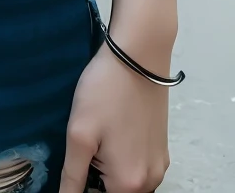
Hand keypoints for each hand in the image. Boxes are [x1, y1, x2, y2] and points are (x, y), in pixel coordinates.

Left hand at [59, 43, 170, 192]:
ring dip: (110, 169)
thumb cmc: (105, 91)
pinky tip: (115, 130)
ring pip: (126, 181)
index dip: (82, 184)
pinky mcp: (162, 148)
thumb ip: (72, 177)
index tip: (80, 158)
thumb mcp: (79, 135)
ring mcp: (159, 164)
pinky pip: (139, 167)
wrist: (139, 54)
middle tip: (89, 144)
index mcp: (129, 184)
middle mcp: (150, 181)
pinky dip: (124, 158)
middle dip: (96, 176)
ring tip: (101, 135)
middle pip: (114, 192)